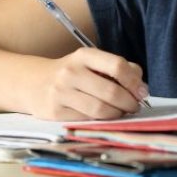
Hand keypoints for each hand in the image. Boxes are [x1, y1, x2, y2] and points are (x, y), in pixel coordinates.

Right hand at [25, 47, 149, 119]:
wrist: (33, 83)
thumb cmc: (72, 73)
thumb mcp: (91, 63)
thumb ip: (118, 69)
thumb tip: (141, 87)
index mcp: (84, 55)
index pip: (117, 66)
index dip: (134, 81)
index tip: (142, 92)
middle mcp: (71, 72)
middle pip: (111, 92)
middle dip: (129, 103)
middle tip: (134, 107)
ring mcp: (61, 93)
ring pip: (100, 110)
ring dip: (117, 114)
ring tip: (121, 113)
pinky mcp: (55, 112)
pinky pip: (86, 120)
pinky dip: (101, 121)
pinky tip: (104, 117)